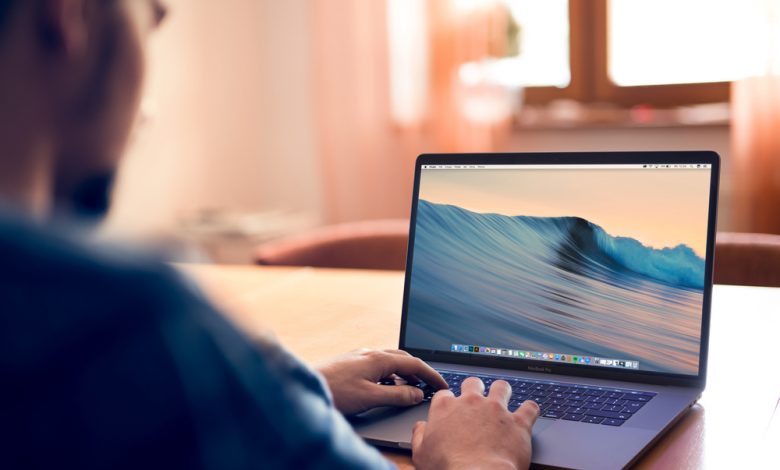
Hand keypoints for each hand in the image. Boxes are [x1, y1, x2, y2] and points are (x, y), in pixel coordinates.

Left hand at [316, 349, 447, 415]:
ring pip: (390, 361)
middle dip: (420, 372)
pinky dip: (390, 375)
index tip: (442, 385)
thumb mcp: (370, 397)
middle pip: (404, 359)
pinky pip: (378, 365)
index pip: (414, 364)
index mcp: (379, 359)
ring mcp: (360, 356)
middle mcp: (370, 353)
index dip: (431, 375)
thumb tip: (417, 394)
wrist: (305, 385)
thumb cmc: (334, 391)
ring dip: (404, 374)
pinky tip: (386, 387)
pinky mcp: (351, 363)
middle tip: (431, 386)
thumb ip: (397, 396)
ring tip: (412, 389)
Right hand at [411, 377, 538, 469]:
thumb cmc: (447, 468)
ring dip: (502, 391)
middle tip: (477, 400)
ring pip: (502, 387)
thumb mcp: (421, 454)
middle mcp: (471, 403)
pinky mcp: (518, 422)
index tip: (451, 409)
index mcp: (446, 409)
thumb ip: (419, 436)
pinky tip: (529, 411)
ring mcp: (496, 410)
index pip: (445, 395)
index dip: (448, 402)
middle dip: (475, 388)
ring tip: (504, 397)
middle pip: (473, 383)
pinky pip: (529, 408)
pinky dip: (530, 409)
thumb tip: (420, 427)